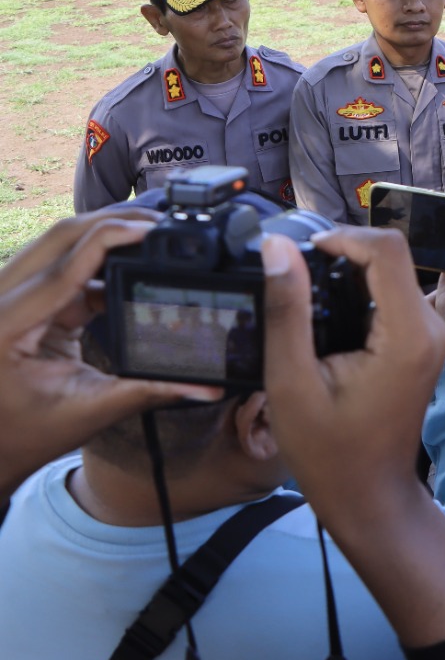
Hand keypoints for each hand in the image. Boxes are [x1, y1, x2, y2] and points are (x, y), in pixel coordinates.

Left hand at [1, 213, 220, 496]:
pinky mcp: (24, 302)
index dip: (114, 237)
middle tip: (162, 224)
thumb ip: (150, 390)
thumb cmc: (24, 436)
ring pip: (59, 244)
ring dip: (106, 238)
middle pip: (60, 236)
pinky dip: (99, 265)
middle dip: (112, 223)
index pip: (67, 263)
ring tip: (153, 241)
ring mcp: (9, 297)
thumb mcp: (88, 410)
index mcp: (6, 324)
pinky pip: (64, 267)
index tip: (156, 228)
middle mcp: (0, 300)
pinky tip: (133, 272)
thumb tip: (208, 387)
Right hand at [262, 226, 444, 647]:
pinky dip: (359, 292)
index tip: (300, 251)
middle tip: (294, 272)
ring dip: (349, 272)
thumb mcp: (291, 380)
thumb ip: (286, 309)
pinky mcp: (424, 341)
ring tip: (303, 292)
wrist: (368, 494)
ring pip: (393, 272)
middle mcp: (432, 327)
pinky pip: (393, 295)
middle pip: (393, 256)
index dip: (342, 237)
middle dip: (343, 252)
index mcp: (410, 333)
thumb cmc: (328, 451)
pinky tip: (324, 314)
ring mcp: (433, 334)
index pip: (387, 248)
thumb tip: (276, 248)